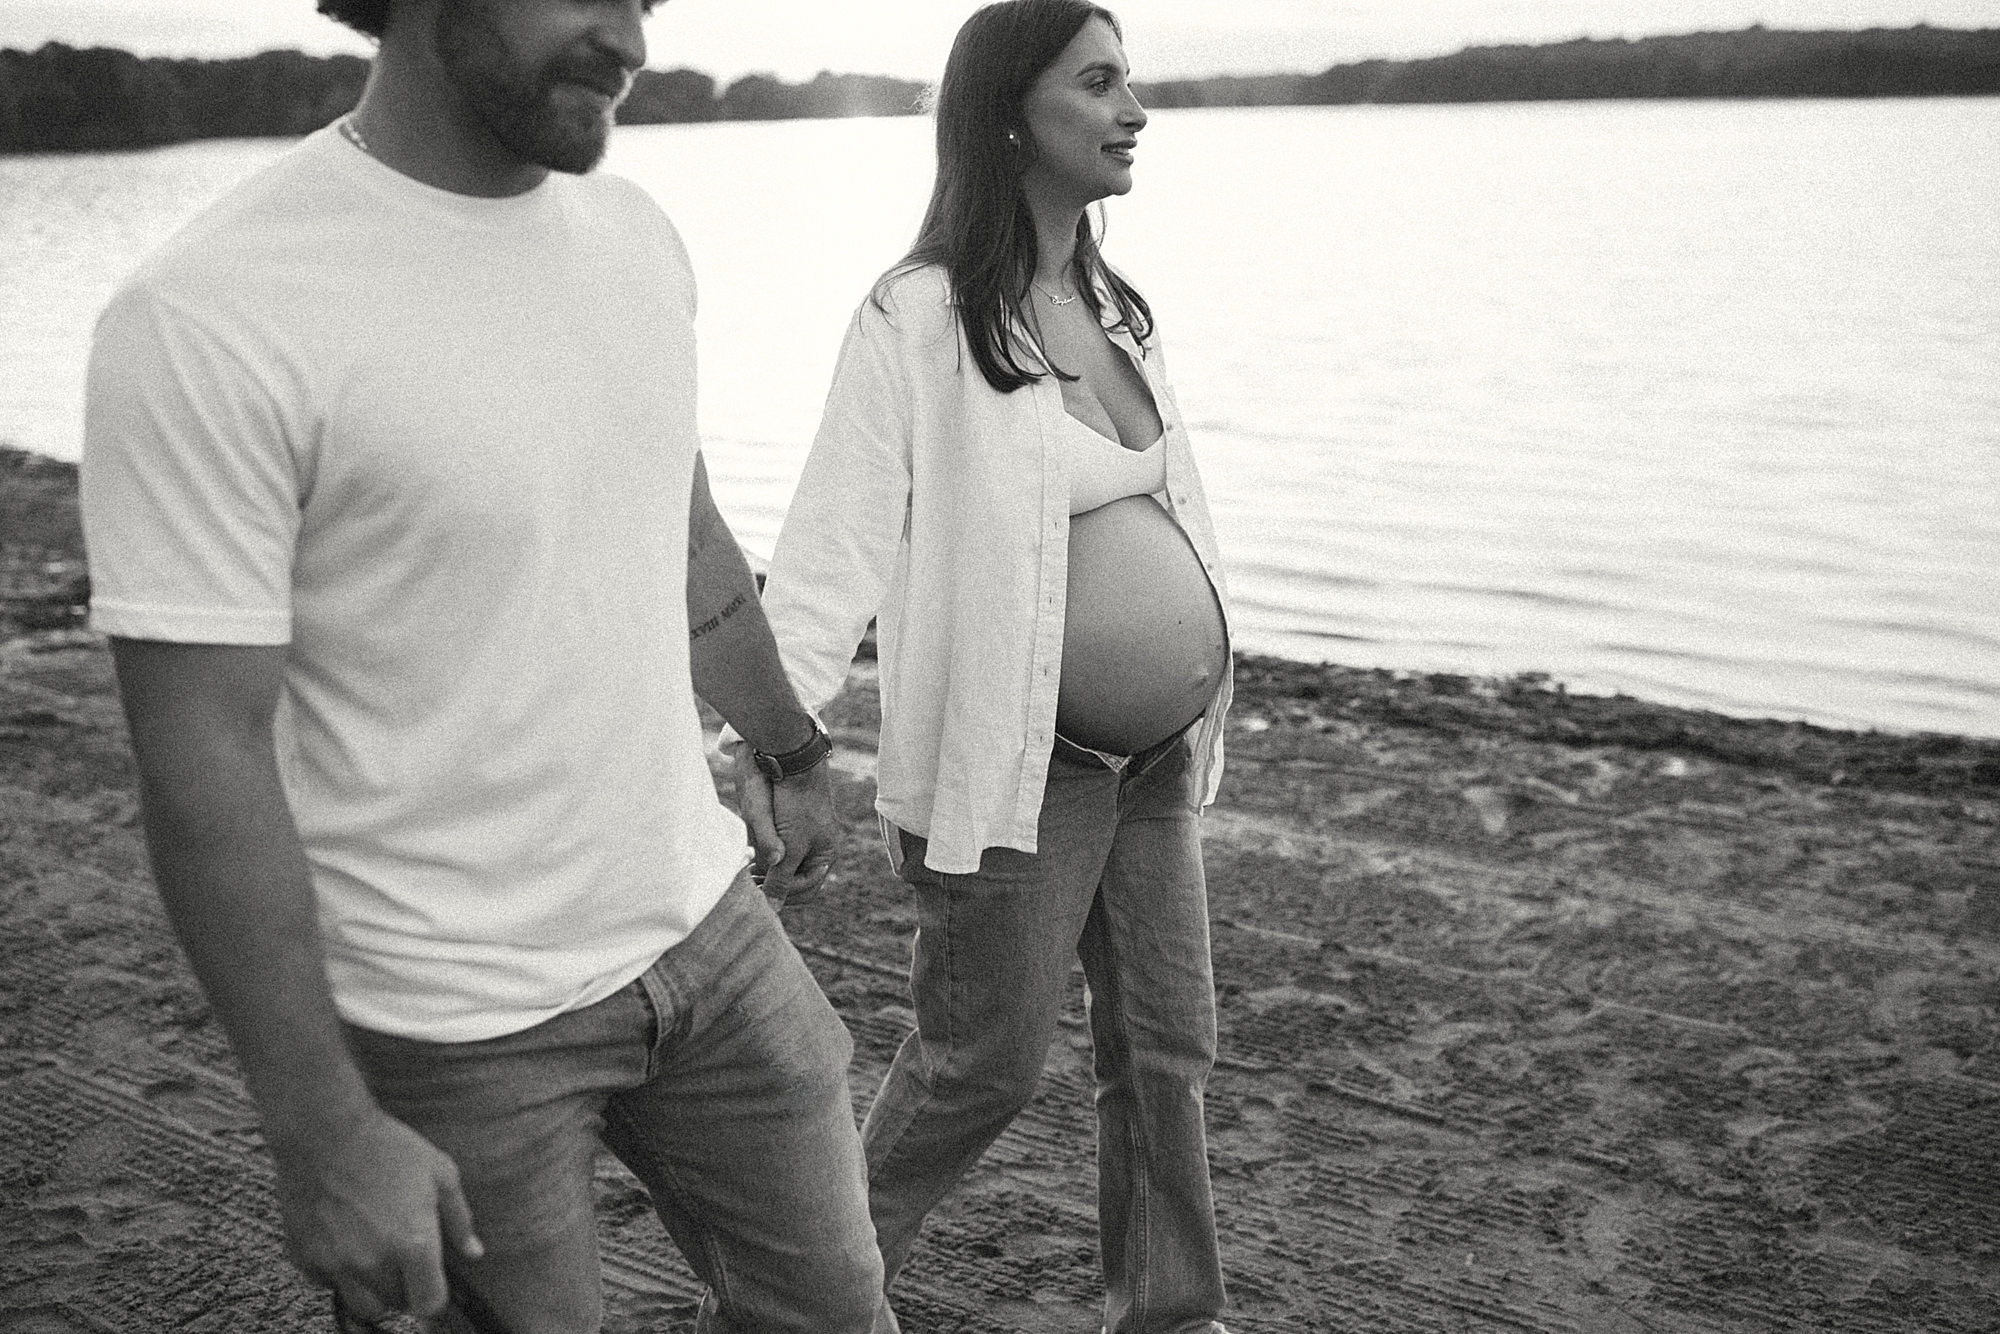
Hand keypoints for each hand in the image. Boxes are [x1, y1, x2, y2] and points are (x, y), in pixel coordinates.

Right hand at [272, 1105, 481, 1324]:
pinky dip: (339, 1274)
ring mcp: (336, 1264)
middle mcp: (374, 1262)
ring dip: (374, 1289)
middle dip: (406, 1288)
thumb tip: (474, 1253)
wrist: (325, 1131)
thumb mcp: (440, 1173)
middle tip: (405, 1257)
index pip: (429, 1303)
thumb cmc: (387, 1147)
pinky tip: (346, 1243)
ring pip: (361, 1305)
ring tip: (377, 1256)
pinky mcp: (305, 1258)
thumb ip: (459, 1220)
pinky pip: (328, 1285)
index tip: (434, 1283)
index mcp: (413, 1243)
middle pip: (396, 1305)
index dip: (435, 1296)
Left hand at [733, 746, 838, 906]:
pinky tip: (749, 856)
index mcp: (825, 854)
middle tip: (751, 886)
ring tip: (748, 871)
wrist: (791, 761)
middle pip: (794, 880)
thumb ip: (781, 879)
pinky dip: (763, 855)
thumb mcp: (790, 846)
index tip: (761, 895)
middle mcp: (815, 848)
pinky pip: (775, 849)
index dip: (785, 895)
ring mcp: (801, 836)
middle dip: (775, 884)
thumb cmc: (797, 804)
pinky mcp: (786, 824)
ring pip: (782, 865)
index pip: (807, 890)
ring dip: (766, 871)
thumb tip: (772, 909)